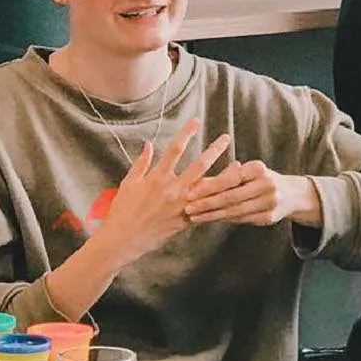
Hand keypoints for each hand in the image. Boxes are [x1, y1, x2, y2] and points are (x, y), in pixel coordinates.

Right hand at [89, 119, 231, 266]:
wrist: (124, 239)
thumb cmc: (123, 210)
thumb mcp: (129, 183)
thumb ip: (141, 163)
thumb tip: (149, 144)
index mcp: (157, 178)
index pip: (175, 149)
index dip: (186, 133)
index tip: (196, 121)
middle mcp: (172, 190)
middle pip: (199, 165)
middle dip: (215, 150)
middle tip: (226, 138)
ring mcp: (181, 206)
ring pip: (208, 188)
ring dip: (225, 176)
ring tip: (238, 166)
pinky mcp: (185, 221)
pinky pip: (205, 209)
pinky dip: (217, 201)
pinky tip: (229, 193)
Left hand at [183, 159, 321, 227]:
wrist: (292, 194)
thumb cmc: (260, 179)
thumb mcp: (247, 172)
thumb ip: (224, 176)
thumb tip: (195, 182)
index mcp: (258, 169)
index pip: (229, 179)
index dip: (209, 186)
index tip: (190, 192)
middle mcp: (266, 185)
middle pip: (231, 197)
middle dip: (207, 203)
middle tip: (188, 208)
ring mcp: (270, 203)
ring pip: (235, 211)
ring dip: (212, 215)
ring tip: (194, 217)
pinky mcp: (269, 218)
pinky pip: (241, 219)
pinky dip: (224, 219)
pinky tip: (209, 219)